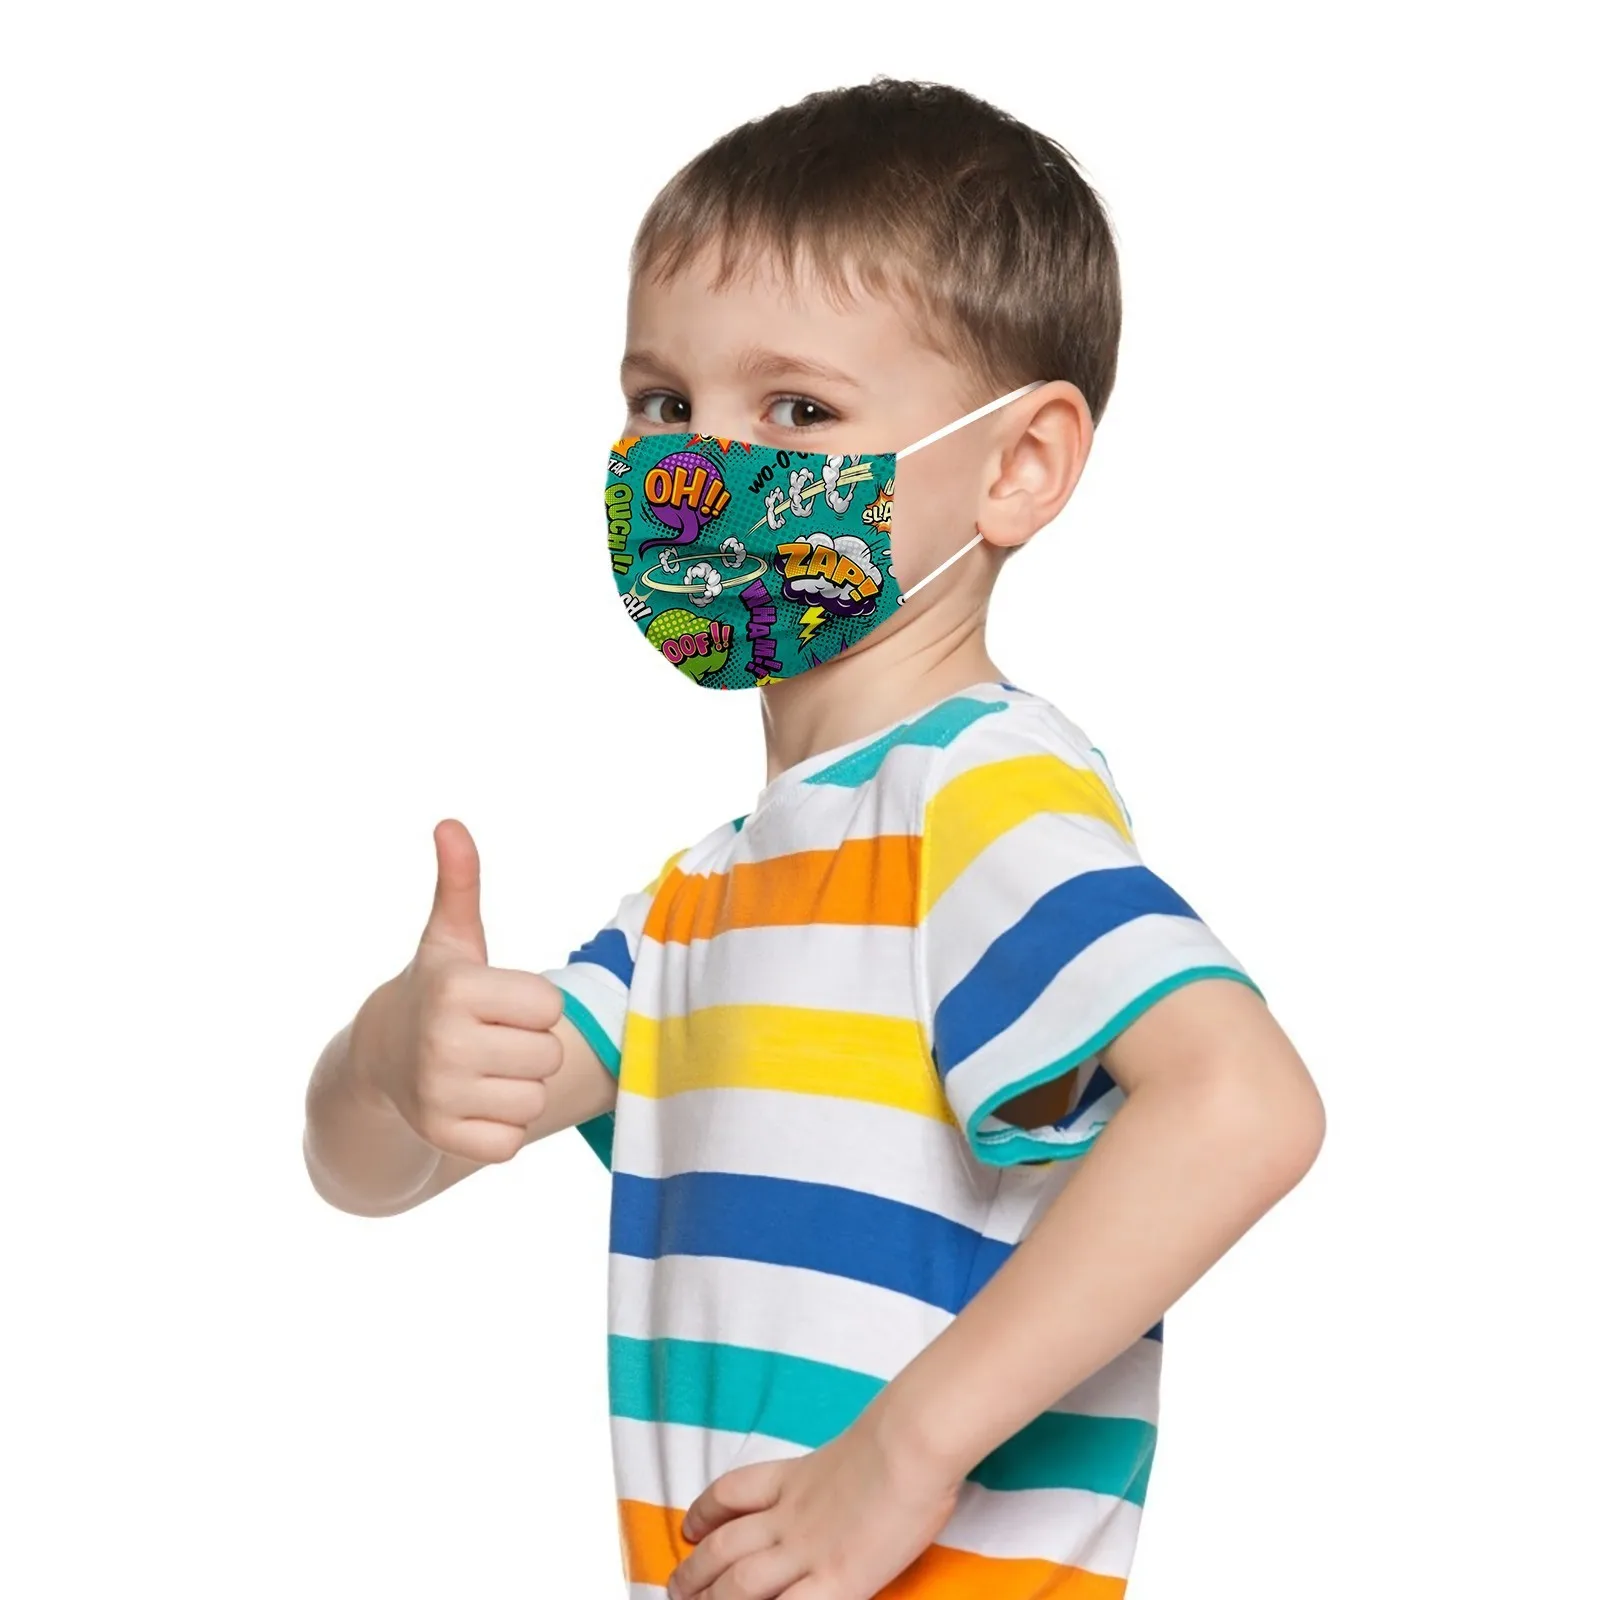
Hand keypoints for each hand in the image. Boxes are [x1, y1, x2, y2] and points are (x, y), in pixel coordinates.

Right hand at [354, 819, 564, 1164]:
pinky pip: (511, 1142)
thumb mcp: (450, 937)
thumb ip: (460, 883)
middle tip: (492, 1038)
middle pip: (548, 1055)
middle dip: (529, 1046)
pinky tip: (472, 1104)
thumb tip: (450, 824)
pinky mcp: (442, 1140)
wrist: (378, 1057)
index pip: (550, 1005)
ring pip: (534, 1101)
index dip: (533, 1004)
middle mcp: (443, 1045)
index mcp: (456, 991)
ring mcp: (438, 1097)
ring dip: (517, 1088)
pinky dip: (500, 1128)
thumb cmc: (436, 990)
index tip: (500, 1002)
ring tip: (483, 1070)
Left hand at [667, 1410, 960, 1599]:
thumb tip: (844, 1486)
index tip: (690, 1526)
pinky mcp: (837, 1581)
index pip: (734, 1492)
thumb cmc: (901, 1434)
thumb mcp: (851, 1448)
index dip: (704, 1510)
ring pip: (740, 1583)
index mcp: (795, 1477)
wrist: (910, 1442)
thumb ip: (834, 1473)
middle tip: (675, 1588)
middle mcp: (791, 1516)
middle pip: (726, 1545)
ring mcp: (808, 1551)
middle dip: (695, 1570)